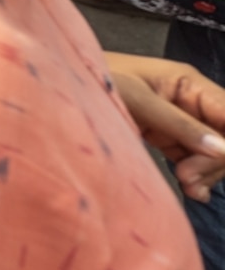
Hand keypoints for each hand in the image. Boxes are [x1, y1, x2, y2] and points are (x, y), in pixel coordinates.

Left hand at [110, 53, 224, 198]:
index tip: (219, 161)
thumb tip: (223, 149)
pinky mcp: (170, 139)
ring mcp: (182, 122)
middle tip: (187, 178)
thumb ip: (180, 124)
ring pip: (215, 154)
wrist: (61, 85)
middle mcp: (192, 101)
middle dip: (214, 162)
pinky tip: (192, 190)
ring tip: (185, 185)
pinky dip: (197, 177)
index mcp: (190, 83)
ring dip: (206, 173)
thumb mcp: (138, 100)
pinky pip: (196, 161)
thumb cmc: (97, 79)